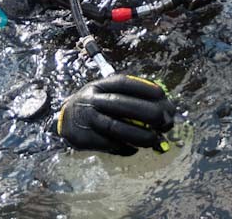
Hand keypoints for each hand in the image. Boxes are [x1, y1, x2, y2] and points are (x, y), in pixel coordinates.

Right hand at [57, 74, 174, 155]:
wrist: (65, 119)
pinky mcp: (84, 138)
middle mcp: (92, 100)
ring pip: (115, 127)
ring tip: (156, 139)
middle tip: (166, 120)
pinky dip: (126, 147)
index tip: (162, 94)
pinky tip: (136, 148)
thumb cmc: (97, 105)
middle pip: (121, 104)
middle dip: (146, 112)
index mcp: (100, 85)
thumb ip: (132, 99)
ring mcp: (87, 119)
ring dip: (139, 135)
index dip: (143, 88)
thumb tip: (164, 111)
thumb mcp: (108, 93)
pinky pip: (109, 144)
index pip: (123, 83)